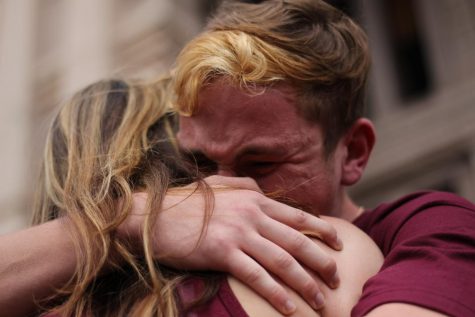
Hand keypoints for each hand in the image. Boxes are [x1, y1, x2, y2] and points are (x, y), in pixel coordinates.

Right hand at [124, 176, 341, 313]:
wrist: (153, 216)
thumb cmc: (187, 204)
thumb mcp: (219, 186)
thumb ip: (245, 186)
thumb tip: (264, 191)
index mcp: (254, 198)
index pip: (298, 216)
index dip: (322, 231)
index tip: (339, 244)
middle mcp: (251, 214)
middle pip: (297, 240)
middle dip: (321, 261)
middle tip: (336, 278)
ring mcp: (238, 232)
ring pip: (282, 260)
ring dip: (305, 283)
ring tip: (321, 300)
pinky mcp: (222, 252)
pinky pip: (257, 276)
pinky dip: (277, 293)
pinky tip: (290, 308)